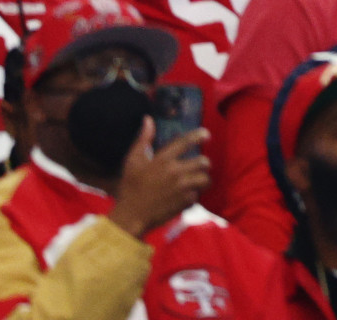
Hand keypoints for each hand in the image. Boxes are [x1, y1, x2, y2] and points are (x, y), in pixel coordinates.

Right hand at [106, 117, 211, 237]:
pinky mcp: (184, 202)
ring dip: (202, 179)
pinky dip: (194, 195)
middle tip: (199, 165)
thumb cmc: (130, 187)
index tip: (206, 134)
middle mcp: (175, 172)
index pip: (186, 142)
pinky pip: (197, 195)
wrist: (131, 216)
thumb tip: (148, 119)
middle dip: (203, 163)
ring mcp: (182, 188)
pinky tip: (186, 195)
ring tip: (197, 181)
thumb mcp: (133, 161)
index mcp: (163, 160)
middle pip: (202, 162)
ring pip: (204, 179)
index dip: (199, 135)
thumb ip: (143, 139)